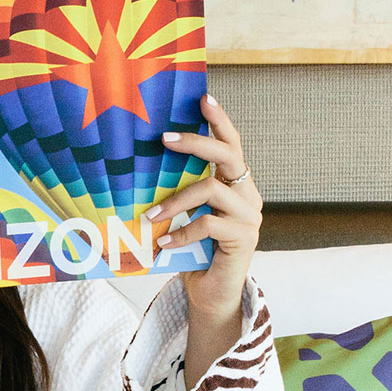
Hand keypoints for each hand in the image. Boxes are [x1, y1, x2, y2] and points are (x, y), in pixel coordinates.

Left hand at [143, 94, 262, 317]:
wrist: (210, 293)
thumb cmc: (192, 251)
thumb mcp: (183, 215)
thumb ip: (177, 191)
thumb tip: (142, 167)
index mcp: (235, 184)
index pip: (231, 144)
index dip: (219, 120)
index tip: (204, 97)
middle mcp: (247, 194)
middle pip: (227, 155)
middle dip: (195, 143)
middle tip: (163, 138)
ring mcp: (249, 216)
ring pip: (211, 191)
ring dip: (176, 201)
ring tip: (150, 216)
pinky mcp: (243, 238)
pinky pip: (208, 224)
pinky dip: (182, 232)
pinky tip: (164, 243)